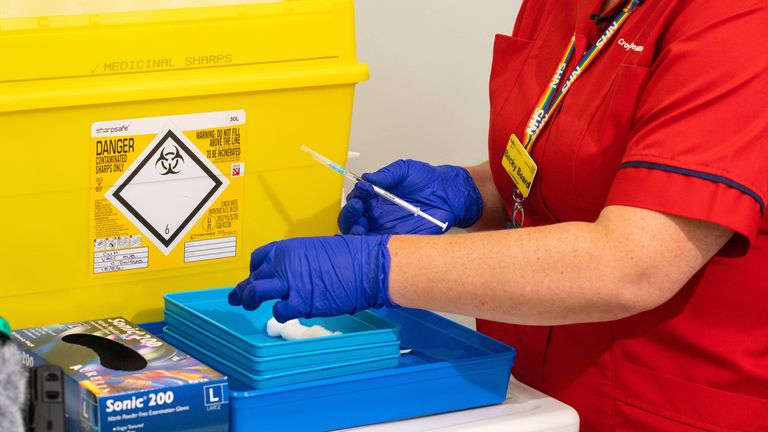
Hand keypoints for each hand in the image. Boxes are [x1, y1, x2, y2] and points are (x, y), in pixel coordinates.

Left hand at [228, 235, 394, 321]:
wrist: (368, 266)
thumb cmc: (351, 257)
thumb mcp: (318, 249)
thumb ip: (299, 261)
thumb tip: (293, 273)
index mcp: (288, 248)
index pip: (258, 259)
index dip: (255, 270)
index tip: (255, 276)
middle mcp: (283, 263)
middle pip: (253, 278)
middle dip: (244, 289)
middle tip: (239, 297)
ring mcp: (289, 284)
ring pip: (254, 294)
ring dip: (249, 301)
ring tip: (248, 306)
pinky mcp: (300, 303)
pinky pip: (279, 312)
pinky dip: (281, 314)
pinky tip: (287, 314)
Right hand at [338, 160, 482, 234]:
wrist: (448, 193)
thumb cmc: (428, 180)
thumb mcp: (405, 170)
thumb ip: (386, 174)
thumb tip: (366, 178)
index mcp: (375, 198)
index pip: (354, 202)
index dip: (354, 199)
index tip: (361, 192)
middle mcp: (377, 215)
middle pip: (352, 221)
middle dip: (349, 216)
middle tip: (358, 207)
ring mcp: (386, 229)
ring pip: (361, 237)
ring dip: (356, 231)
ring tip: (362, 223)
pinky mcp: (399, 240)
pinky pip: (381, 248)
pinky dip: (371, 246)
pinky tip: (373, 236)